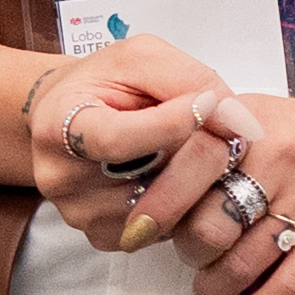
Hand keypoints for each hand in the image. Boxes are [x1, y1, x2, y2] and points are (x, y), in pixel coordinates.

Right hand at [21, 36, 261, 252]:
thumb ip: (187, 79)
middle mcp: (60, 178)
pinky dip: (186, 205)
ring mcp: (80, 214)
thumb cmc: (106, 82)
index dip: (169, 126)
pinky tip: (181, 174)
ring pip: (163, 212)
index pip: (115, 141)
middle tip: (226, 131)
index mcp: (56, 125)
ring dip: (198, 182)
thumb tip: (237, 123)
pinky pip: (162, 231)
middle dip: (199, 156)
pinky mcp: (103, 236)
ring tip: (200, 149)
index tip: (208, 103)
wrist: (70, 113)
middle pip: (146, 184)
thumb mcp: (140, 57)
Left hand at [139, 82, 294, 294]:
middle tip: (187, 254)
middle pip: (212, 225)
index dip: (157, 205)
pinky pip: (289, 287)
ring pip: (245, 263)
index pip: (189, 166)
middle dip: (188, 251)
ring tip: (207, 288)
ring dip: (214, 287)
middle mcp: (281, 160)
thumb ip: (201, 142)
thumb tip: (141, 183)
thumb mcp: (249, 117)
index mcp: (249, 127)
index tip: (137, 230)